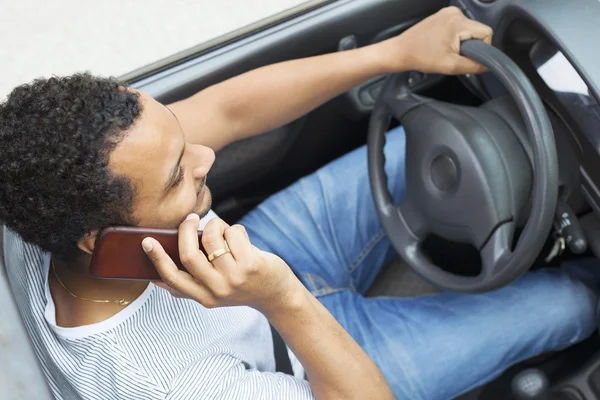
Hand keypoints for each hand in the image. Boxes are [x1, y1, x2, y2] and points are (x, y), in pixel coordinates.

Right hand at [142, 214, 301, 312]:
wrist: (275, 295)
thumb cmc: (241, 285)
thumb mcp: (214, 292)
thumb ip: (190, 285)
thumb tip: (157, 279)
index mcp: (202, 297)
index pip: (173, 278)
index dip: (157, 259)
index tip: (147, 241)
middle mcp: (216, 290)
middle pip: (189, 254)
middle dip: (187, 229)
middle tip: (191, 219)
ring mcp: (234, 278)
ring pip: (212, 238)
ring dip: (217, 226)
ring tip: (224, 230)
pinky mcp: (251, 265)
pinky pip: (233, 233)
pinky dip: (235, 229)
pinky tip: (241, 238)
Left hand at [376, 6, 492, 74]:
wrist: (400, 51)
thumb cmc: (422, 58)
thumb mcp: (451, 66)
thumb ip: (473, 66)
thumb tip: (488, 66)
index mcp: (458, 22)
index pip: (486, 32)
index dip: (482, 48)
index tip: (469, 58)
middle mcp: (455, 12)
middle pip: (477, 30)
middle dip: (471, 45)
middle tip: (454, 55)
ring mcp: (448, 12)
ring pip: (468, 28)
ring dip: (462, 41)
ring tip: (446, 50)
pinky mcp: (442, 15)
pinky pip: (459, 26)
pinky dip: (455, 36)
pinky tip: (442, 44)